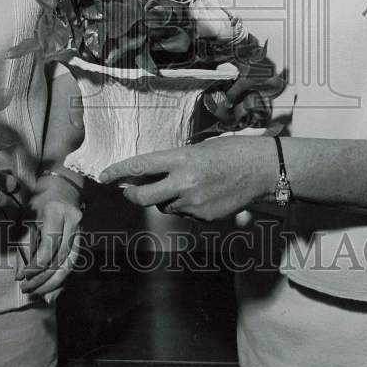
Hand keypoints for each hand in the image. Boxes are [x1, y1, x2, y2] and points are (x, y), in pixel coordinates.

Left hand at [16, 176, 82, 302]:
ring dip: (52, 283)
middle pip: (60, 258)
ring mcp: (80, 230)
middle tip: (26, 290)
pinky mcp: (82, 238)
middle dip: (42, 278)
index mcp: (56, 212)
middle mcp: (72, 221)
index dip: (36, 265)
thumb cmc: (38, 201)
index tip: (22, 277)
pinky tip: (51, 292)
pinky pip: (73, 263)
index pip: (49, 245)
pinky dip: (61, 279)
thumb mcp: (26, 217)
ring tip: (37, 294)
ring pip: (69, 264)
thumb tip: (20, 275)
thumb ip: (23, 245)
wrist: (61, 187)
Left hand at [100, 136, 274, 221]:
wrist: (262, 169)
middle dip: (131, 194)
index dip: (118, 171)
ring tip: (183, 183)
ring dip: (164, 198)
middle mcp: (184, 184)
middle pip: (143, 197)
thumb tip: (150, 173)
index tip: (104, 175)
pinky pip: (184, 213)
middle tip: (127, 189)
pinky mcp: (204, 217)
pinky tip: (202, 193)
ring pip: (164, 206)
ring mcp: (195, 204)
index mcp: (182, 159)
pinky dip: (185, 205)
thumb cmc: (231, 151)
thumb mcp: (198, 149)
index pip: (140, 166)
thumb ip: (173, 162)